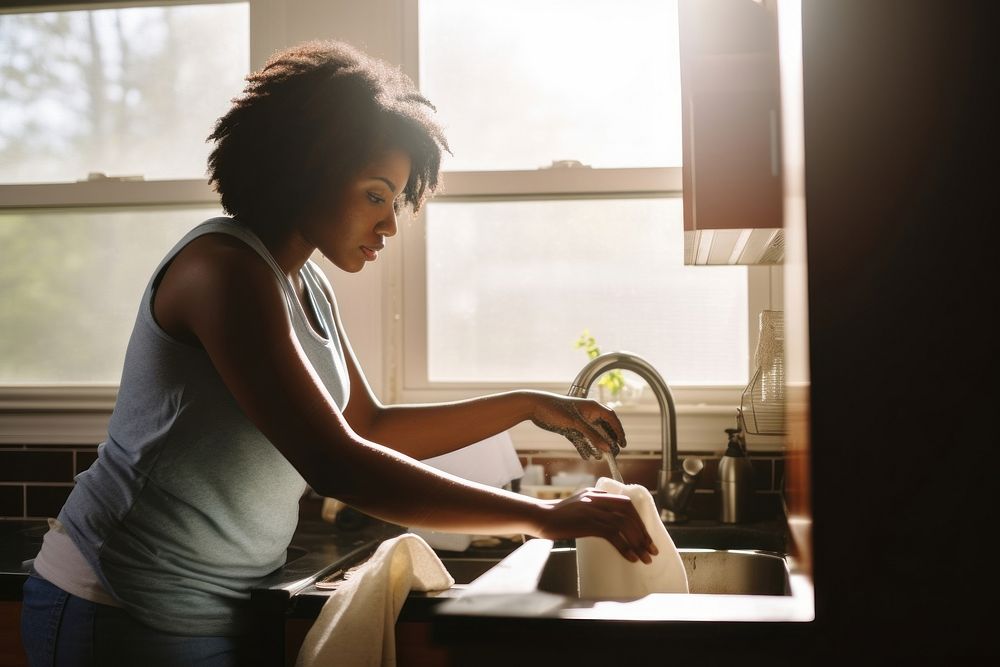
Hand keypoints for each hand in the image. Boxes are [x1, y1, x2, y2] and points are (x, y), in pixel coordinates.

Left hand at [530, 394, 625, 459]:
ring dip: (596, 445)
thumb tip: (608, 448)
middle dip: (608, 440)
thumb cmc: (556, 410)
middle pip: (603, 428)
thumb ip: (592, 436)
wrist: (534, 407)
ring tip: (600, 456)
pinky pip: (580, 438)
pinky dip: (584, 446)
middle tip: (614, 452)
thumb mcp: (576, 424)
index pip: (611, 419)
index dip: (619, 431)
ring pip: (592, 434)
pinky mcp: (569, 427)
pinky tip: (586, 456)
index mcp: (593, 407)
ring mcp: (578, 420)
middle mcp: (588, 413)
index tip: (623, 444)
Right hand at [537, 488, 657, 562]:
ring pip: (624, 523)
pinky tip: (631, 557)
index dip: (639, 521)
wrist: (539, 517)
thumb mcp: (579, 508)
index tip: (646, 537)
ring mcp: (592, 509)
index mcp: (597, 493)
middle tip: (651, 550)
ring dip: (638, 542)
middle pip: (629, 513)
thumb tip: (613, 527)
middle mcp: (597, 498)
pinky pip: (612, 534)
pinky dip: (624, 546)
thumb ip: (594, 510)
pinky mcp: (587, 522)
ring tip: (645, 558)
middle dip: (643, 533)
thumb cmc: (558, 518)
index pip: (626, 504)